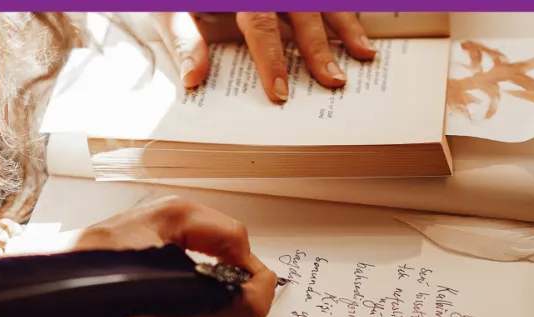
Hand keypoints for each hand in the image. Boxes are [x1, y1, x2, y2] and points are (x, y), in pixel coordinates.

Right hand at [30, 196, 277, 316]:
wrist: (54, 286)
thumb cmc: (108, 246)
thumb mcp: (168, 214)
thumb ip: (221, 231)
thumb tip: (249, 259)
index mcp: (170, 299)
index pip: (248, 309)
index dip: (261, 287)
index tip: (254, 272)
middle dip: (245, 298)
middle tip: (226, 275)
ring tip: (200, 291)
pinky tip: (185, 312)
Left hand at [150, 12, 376, 102]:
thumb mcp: (169, 5)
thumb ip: (184, 37)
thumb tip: (193, 78)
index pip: (259, 23)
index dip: (271, 58)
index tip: (280, 91)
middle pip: (302, 11)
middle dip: (318, 48)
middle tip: (333, 80)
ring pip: (322, 1)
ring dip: (346, 27)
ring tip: (364, 54)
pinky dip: (346, 13)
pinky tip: (360, 31)